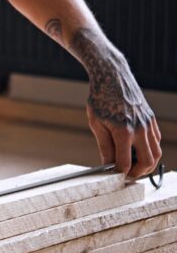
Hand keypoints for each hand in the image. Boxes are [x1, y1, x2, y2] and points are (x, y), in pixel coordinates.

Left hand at [66, 27, 161, 178]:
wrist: (112, 76)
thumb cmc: (100, 98)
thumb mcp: (96, 123)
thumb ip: (104, 146)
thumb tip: (108, 165)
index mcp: (123, 132)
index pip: (125, 163)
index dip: (119, 173)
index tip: (113, 176)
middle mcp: (140, 129)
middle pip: (147, 162)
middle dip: (137, 173)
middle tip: (126, 175)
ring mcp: (148, 124)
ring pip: (156, 152)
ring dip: (146, 163)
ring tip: (132, 165)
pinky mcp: (151, 119)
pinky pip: (156, 140)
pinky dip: (150, 149)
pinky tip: (137, 150)